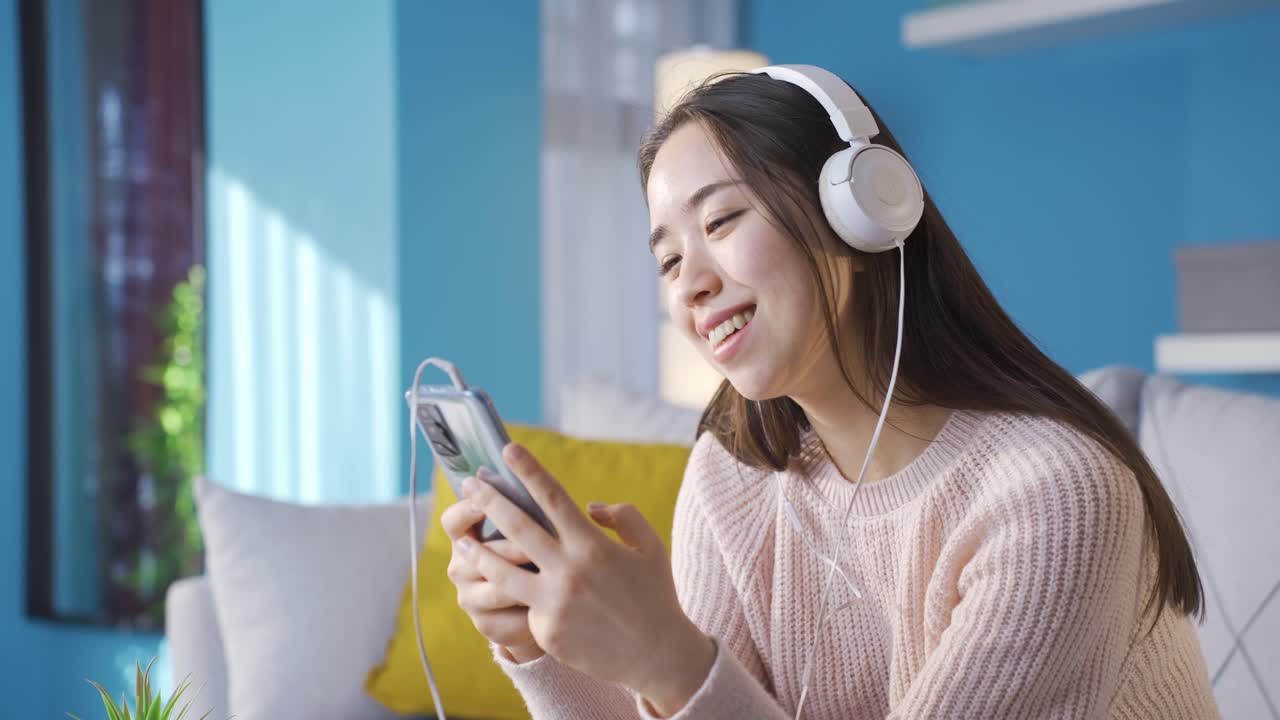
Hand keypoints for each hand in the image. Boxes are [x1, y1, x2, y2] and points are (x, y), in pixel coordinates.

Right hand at [442, 495, 542, 661]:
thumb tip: (534, 483)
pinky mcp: (486, 626)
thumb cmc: (536, 553)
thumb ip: (526, 512)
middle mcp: (460, 568)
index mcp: (465, 537)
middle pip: (479, 554)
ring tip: (550, 573)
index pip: (453, 521)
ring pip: (497, 586)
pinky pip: (510, 617)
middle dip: (509, 546)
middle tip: (535, 544)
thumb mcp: (530, 530)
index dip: (466, 510)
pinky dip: (533, 609)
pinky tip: (554, 605)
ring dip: (524, 579)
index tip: (485, 502)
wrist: (534, 608)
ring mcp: (470, 599)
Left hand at [454, 443, 715, 714]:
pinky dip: (517, 596)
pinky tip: (506, 591)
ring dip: (479, 552)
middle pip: (516, 528)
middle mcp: (569, 573)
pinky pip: (524, 606)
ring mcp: (554, 605)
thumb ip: (622, 517)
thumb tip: (587, 507)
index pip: (552, 499)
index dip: (528, 471)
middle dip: (489, 501)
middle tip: (470, 484)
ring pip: (501, 572)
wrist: (658, 657)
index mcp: (593, 547)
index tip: (508, 450)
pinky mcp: (546, 632)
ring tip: (463, 541)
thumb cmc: (655, 596)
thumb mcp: (650, 547)